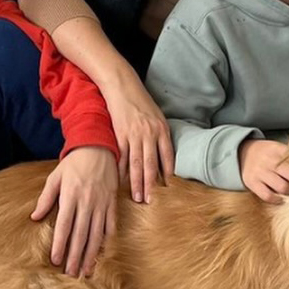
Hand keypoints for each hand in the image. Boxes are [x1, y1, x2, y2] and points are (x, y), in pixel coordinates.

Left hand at [30, 146, 117, 277]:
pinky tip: (102, 252)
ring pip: (96, 234)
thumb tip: (34, 217)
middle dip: (75, 256)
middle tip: (71, 274)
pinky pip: (110, 224)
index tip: (56, 260)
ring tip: (86, 270)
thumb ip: (46, 197)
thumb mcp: (56, 176)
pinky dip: (107, 240)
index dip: (60, 244)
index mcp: (71, 195)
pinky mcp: (112, 202)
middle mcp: (87, 202)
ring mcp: (101, 203)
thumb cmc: (74, 163)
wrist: (98, 147)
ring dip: (91, 254)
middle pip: (80, 234)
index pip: (64, 225)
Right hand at [104, 74, 174, 203]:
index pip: (167, 157)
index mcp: (162, 130)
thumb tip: (164, 156)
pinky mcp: (120, 134)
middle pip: (151, 165)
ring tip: (136, 197)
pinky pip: (122, 157)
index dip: (168, 175)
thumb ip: (161, 135)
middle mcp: (149, 134)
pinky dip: (121, 171)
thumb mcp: (157, 116)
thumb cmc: (141, 101)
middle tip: (150, 202)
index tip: (168, 190)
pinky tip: (121, 182)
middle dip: (151, 185)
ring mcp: (134, 135)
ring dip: (136, 183)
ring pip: (136, 164)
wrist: (122, 86)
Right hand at [238, 139, 288, 203]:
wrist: (242, 153)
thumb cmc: (267, 154)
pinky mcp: (252, 183)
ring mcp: (259, 172)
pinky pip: (268, 196)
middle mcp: (269, 160)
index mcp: (277, 149)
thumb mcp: (277, 148)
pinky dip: (276, 199)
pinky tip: (279, 197)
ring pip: (282, 187)